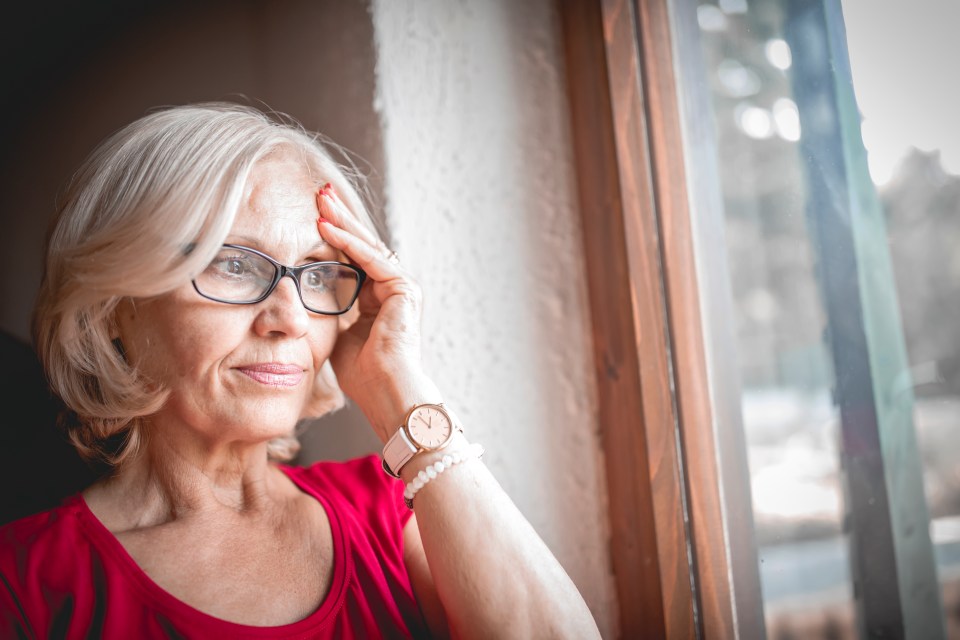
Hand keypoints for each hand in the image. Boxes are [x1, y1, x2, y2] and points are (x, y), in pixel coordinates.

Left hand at [315, 186, 439, 439]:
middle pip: (363, 244)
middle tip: (320, 192)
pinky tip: (326, 227)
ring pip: (368, 246)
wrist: (385, 392)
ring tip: (320, 199)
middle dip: (340, 217)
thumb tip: (308, 302)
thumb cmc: (364, 374)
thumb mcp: (339, 335)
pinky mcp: (405, 290)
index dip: (335, 235)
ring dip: (343, 221)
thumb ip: (333, 314)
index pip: (354, 258)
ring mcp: (402, 287)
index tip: (313, 215)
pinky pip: (373, 260)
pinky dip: (349, 244)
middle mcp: (394, 288)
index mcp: (379, 298)